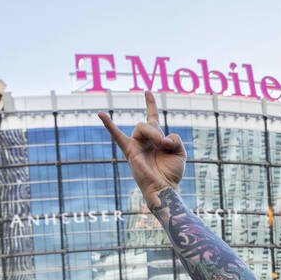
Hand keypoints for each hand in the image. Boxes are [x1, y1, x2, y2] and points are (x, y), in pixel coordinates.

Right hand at [98, 91, 186, 205]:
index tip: (147, 91)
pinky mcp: (130, 152)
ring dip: (154, 133)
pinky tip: (100, 114)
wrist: (165, 188)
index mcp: (155, 139)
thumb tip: (161, 138)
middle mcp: (144, 140)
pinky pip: (118, 136)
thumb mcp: (180, 152)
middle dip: (159, 131)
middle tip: (165, 144)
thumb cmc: (172, 173)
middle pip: (149, 123)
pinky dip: (109, 125)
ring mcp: (136, 145)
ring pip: (142, 126)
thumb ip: (174, 138)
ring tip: (161, 145)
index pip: (151, 117)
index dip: (150, 104)